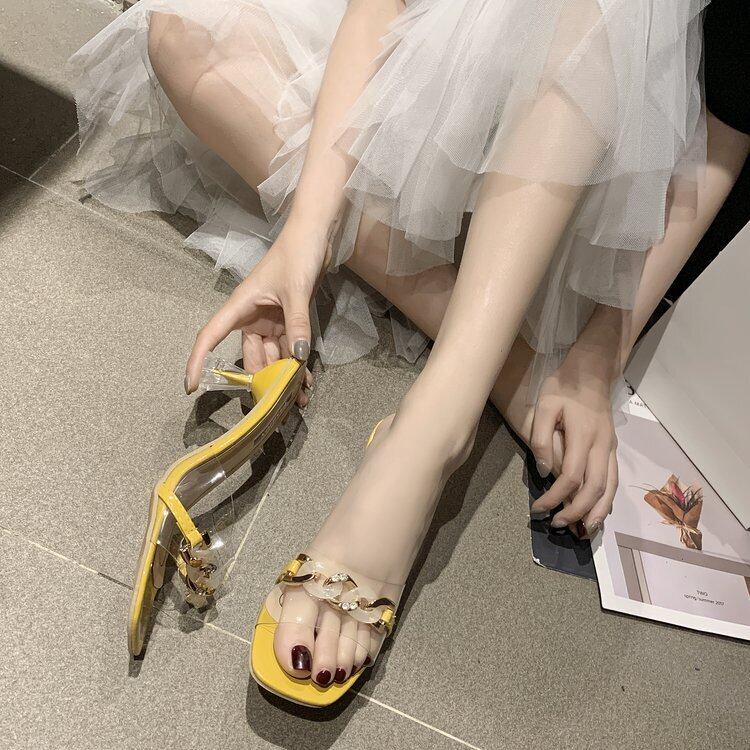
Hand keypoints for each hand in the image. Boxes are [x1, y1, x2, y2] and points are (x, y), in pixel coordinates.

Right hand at [184, 221, 327, 402]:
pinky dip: (297, 363)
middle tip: (277, 406)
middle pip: (250, 355)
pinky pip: (288, 347)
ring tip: (300, 399)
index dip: (197, 360)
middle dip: (262, 380)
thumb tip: (298, 357)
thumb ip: (297, 325)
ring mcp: (270, 319)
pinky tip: (306, 382)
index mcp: (241, 305)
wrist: (315, 236)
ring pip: (272, 355)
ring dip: (284, 376)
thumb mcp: (296, 291)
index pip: (211, 335)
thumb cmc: (296, 254)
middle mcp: (252, 316)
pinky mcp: (287, 320)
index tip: (190, 385)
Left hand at [528, 347, 618, 536]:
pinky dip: (607, 500)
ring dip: (598, 512)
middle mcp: (602, 446)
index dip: (555, 497)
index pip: (570, 477)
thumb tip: (543, 471)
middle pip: (594, 488)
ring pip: (610, 488)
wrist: (591, 372)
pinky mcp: (612, 449)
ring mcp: (611, 448)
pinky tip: (597, 512)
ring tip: (583, 530)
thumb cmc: (564, 387)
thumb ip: (542, 439)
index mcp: (583, 436)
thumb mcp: (545, 405)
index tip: (538, 508)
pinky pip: (614, 479)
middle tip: (558, 525)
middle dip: (577, 512)